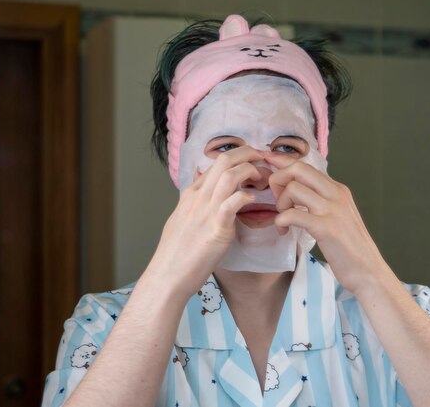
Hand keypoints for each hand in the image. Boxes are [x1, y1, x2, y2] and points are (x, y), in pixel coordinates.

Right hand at [148, 146, 262, 295]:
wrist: (167, 275)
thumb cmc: (176, 252)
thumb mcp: (181, 217)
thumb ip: (192, 200)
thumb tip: (198, 184)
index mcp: (191, 194)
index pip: (215, 163)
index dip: (237, 156)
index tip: (252, 160)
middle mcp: (198, 197)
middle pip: (224, 161)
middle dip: (247, 153)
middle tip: (262, 158)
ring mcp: (206, 211)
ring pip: (229, 176)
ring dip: (250, 171)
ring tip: (262, 177)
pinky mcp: (216, 228)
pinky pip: (232, 203)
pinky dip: (245, 197)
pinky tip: (252, 200)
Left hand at [264, 152, 387, 295]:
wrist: (368, 270)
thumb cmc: (350, 247)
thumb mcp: (339, 215)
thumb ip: (322, 201)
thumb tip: (298, 191)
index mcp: (337, 189)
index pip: (305, 165)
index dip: (282, 160)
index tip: (268, 160)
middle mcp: (336, 194)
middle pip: (298, 169)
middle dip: (278, 180)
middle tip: (279, 203)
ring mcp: (331, 210)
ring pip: (293, 189)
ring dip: (280, 205)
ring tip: (283, 221)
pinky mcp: (326, 228)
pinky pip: (293, 215)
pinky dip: (281, 221)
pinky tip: (284, 231)